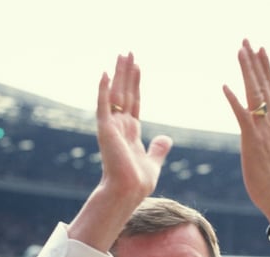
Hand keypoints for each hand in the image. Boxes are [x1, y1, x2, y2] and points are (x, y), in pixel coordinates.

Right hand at [95, 53, 171, 205]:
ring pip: (115, 93)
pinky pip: (103, 105)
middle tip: (128, 52)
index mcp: (130, 132)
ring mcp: (111, 126)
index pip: (133, 101)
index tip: (137, 66)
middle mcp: (119, 126)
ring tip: (122, 54)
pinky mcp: (105, 129)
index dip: (135, 83)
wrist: (128, 192)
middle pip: (124, 92)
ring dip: (118, 74)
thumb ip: (158, 149)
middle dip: (127, 72)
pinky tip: (104, 72)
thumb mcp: (153, 162)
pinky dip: (103, 89)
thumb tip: (166, 138)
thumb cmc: (138, 182)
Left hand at [222, 40, 269, 223]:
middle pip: (263, 85)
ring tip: (241, 51)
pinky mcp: (252, 141)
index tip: (260, 49)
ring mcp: (263, 130)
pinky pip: (242, 115)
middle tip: (248, 40)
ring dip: (247, 71)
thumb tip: (260, 136)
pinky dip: (234, 100)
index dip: (264, 69)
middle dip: (255, 61)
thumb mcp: (269, 153)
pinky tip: (225, 86)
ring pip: (255, 93)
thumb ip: (265, 139)